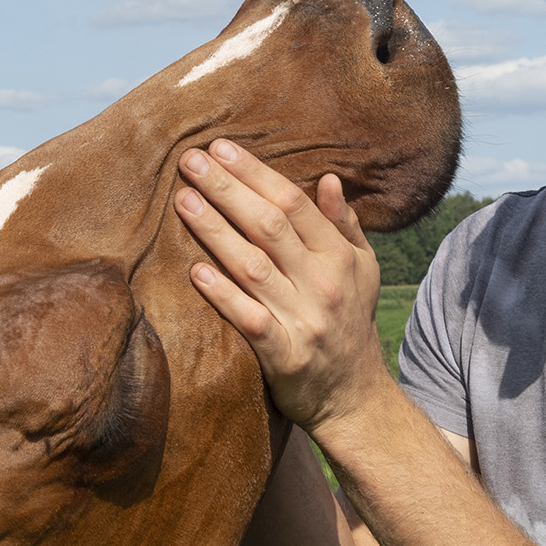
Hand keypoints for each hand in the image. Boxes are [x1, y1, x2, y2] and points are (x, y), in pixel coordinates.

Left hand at [175, 139, 391, 429]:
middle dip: (227, 189)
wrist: (355, 397)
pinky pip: (249, 319)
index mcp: (339, 257)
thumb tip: (328, 179)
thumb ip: (344, 225)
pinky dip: (223, 295)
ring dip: (215, 230)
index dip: (255, 173)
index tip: (221, 148)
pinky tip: (195, 271)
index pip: (294, 203)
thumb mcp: (362, 270)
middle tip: (189, 160)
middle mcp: (323, 284)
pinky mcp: (284, 356)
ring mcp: (304, 320)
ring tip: (182, 200)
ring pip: (253, 266)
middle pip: (269, 226)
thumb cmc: (351, 321)